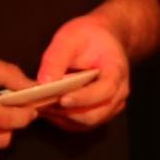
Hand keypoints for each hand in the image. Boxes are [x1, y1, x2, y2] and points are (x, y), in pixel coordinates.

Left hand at [33, 12, 135, 127]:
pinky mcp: (100, 113)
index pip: (104, 91)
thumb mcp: (70, 37)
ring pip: (86, 123)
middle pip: (94, 114)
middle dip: (66, 113)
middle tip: (42, 105)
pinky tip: (48, 109)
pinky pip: (81, 123)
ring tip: (41, 106)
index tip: (61, 99)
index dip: (83, 98)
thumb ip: (56, 58)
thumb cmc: (89, 36)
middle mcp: (118, 94)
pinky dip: (63, 119)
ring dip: (62, 118)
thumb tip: (43, 83)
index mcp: (116, 72)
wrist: (106, 39)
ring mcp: (111, 106)